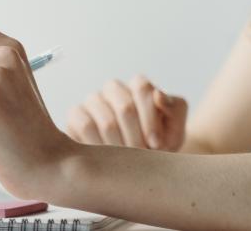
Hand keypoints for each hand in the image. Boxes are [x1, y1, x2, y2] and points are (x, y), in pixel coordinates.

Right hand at [65, 76, 187, 150]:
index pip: (142, 87)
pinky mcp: (76, 114)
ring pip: (106, 121)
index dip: (151, 118)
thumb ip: (174, 110)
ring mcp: (93, 100)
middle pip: (125, 107)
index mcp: (138, 85)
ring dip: (121, 146)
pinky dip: (100, 145)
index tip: (158, 144)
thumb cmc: (158, 144)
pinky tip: (108, 159)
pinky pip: (85, 126)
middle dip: (137, 137)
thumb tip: (158, 95)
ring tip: (127, 161)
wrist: (137, 164)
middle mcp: (114, 88)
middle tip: (142, 157)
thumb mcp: (175, 130)